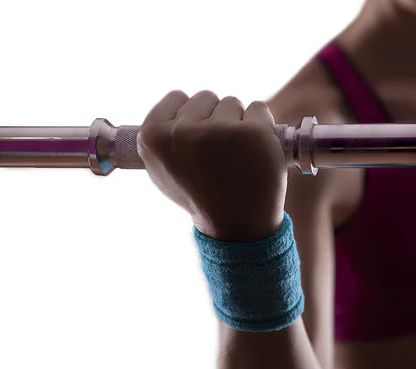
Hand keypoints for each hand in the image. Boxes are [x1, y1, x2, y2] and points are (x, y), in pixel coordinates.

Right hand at [137, 90, 287, 241]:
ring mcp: (219, 131)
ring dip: (238, 122)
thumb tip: (178, 105)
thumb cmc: (202, 196)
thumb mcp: (164, 170)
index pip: (176, 97)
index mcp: (153, 138)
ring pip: (233, 102)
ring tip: (237, 156)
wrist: (238, 225)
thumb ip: (165, 137)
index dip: (191, 116)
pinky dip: (262, 125)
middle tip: (219, 154)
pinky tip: (255, 151)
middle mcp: (183, 132)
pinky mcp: (253, 132)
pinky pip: (259, 108)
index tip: (197, 141)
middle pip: (206, 96)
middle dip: (215, 117)